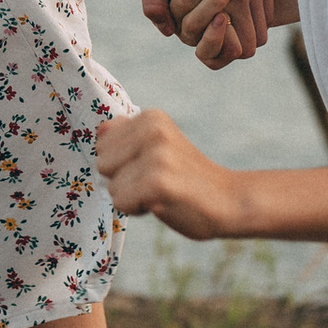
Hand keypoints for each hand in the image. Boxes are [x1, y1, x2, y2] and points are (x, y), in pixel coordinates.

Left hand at [96, 104, 252, 240]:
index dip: (123, 163)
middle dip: (122, 179)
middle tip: (156, 181)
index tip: (151, 167)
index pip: (102, 144)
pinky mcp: (157, 182)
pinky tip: (163, 203)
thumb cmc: (187, 177)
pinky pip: (122, 203)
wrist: (228, 200)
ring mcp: (156, 155)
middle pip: (102, 163)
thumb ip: (125, 137)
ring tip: (161, 191)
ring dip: (132, 197)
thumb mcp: (157, 147)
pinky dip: (138, 210)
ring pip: (111, 186)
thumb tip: (98, 131)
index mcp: (151, 117)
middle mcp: (152, 129)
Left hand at [126, 0, 271, 61]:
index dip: (227, 51)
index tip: (209, 41)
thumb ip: (152, 2)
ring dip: (247, 26)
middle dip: (238, 42)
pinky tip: (230, 5)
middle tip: (214, 36)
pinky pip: (266, 4)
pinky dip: (253, 11)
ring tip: (221, 21)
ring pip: (264, 23)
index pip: (243, 47)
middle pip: (257, 40)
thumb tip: (166, 31)